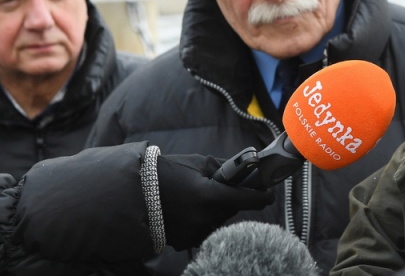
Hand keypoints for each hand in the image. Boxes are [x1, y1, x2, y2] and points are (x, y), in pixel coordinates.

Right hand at [157, 154, 274, 249]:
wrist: (135, 191)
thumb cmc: (168, 172)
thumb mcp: (200, 163)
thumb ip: (226, 169)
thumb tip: (247, 171)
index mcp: (211, 196)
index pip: (249, 200)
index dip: (263, 196)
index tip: (269, 193)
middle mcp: (205, 219)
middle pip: (233, 210)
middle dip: (233, 198)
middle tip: (224, 187)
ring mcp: (195, 233)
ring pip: (220, 221)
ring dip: (217, 210)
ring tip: (200, 196)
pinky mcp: (185, 242)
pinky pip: (205, 229)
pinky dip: (203, 219)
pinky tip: (190, 209)